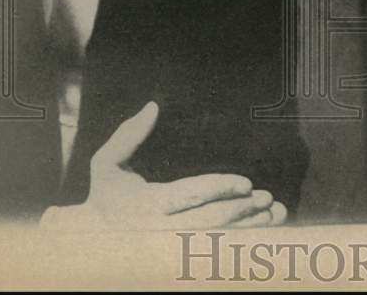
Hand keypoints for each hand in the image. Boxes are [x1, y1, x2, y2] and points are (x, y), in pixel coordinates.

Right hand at [40, 101, 287, 229]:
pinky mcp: (179, 260)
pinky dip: (243, 241)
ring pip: (216, 241)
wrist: (92, 243)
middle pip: (208, 223)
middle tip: (265, 197)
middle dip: (240, 210)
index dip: (218, 189)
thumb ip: (128, 136)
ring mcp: (171, 250)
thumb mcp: (106, 164)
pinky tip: (266, 229)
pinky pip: (216, 252)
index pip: (188, 196)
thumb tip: (153, 106)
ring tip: (274, 212)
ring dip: (249, 229)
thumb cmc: (105, 197)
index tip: (245, 183)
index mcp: (146, 205)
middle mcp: (160, 232)